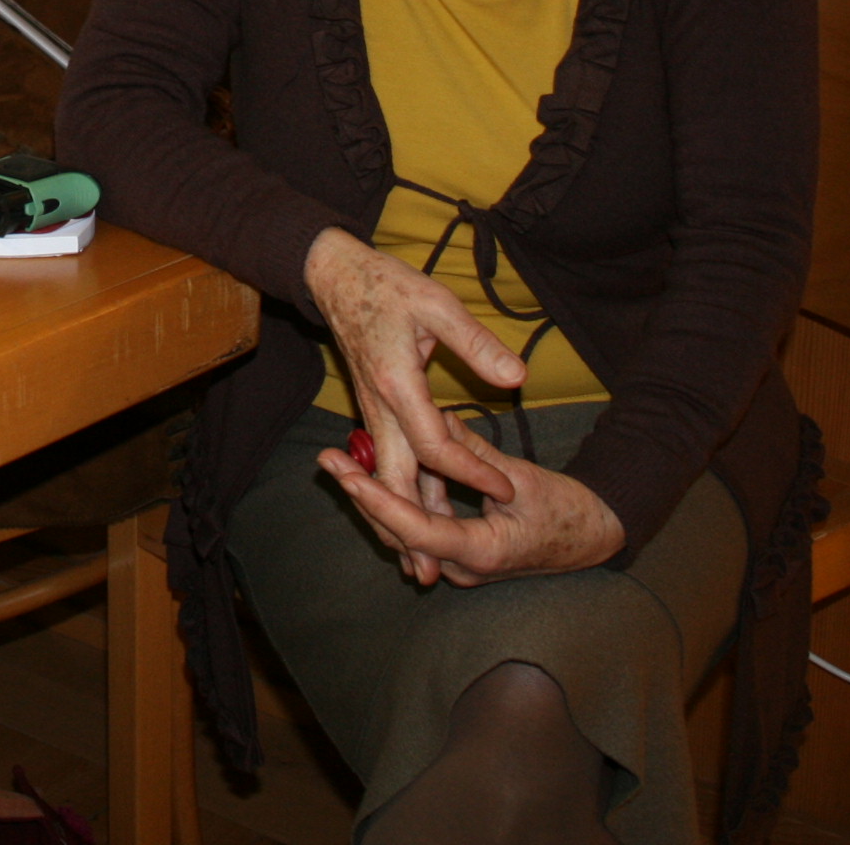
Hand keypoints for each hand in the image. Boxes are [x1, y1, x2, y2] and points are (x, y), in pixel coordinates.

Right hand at [302, 227, 528, 583]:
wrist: (333, 277)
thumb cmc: (386, 286)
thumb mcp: (437, 304)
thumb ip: (476, 343)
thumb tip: (516, 376)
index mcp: (395, 383)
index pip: (435, 444)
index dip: (471, 472)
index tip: (505, 490)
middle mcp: (377, 408)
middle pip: (395, 480)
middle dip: (414, 528)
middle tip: (433, 572)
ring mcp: (370, 412)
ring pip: (386, 479)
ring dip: (402, 521)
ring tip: (420, 564)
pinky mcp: (371, 411)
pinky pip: (384, 464)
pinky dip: (398, 495)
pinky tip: (417, 514)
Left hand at [316, 441, 625, 584]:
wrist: (594, 535)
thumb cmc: (566, 508)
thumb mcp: (519, 475)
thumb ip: (473, 452)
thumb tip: (434, 419)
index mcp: (482, 551)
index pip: (415, 530)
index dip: (378, 502)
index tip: (347, 476)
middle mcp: (463, 567)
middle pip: (399, 536)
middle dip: (362, 497)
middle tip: (329, 460)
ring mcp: (460, 565)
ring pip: (406, 534)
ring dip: (376, 498)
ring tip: (341, 461)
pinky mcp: (461, 553)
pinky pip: (422, 529)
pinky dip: (402, 501)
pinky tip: (377, 471)